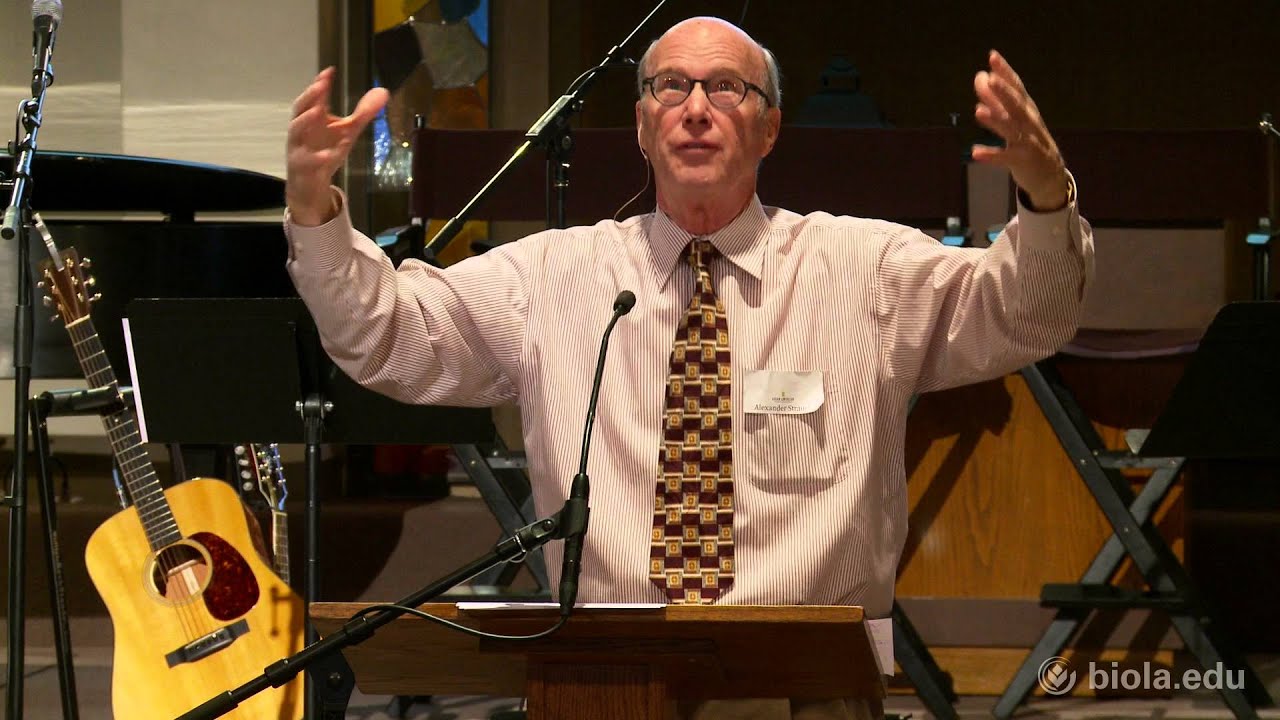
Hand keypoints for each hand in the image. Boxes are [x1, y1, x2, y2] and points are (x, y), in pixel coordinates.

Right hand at [286, 67, 388, 225]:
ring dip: (305, 120)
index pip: (314, 97)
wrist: (309, 185)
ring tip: (318, 111)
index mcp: (312, 117)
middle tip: (321, 84)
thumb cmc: (325, 151)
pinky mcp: (302, 168)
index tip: (330, 71)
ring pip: (296, 132)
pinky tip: (329, 154)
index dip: (321, 83)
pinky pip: (307, 162)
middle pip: (300, 109)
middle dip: (310, 96)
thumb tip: (383, 91)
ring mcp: (298, 147)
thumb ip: (363, 113)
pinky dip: (318, 158)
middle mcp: (302, 129)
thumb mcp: (348, 132)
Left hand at [971, 50, 1068, 210]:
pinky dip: (991, 155)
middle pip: (1016, 105)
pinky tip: (975, 152)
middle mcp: (1029, 122)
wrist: (1050, 175)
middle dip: (1004, 91)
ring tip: (978, 111)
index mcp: (1027, 109)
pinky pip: (1006, 157)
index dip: (1006, 72)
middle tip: (990, 78)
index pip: (1017, 87)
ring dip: (995, 120)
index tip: (993, 56)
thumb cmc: (1028, 141)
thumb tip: (981, 76)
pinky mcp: (1023, 161)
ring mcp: (1028, 141)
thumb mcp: (1013, 119)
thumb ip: (995, 99)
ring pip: (1012, 129)